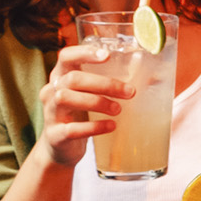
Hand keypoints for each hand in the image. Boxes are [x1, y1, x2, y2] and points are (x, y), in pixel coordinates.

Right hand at [36, 42, 131, 167]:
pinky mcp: (54, 135)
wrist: (60, 147)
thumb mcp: (87, 96)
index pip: (66, 56)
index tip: (107, 55)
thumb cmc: (79, 115)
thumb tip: (150, 78)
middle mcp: (51, 91)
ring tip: (118, 109)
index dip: (84, 53)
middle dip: (104, 84)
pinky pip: (72, 129)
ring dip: (97, 102)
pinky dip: (94, 127)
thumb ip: (106, 84)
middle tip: (130, 92)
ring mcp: (50, 113)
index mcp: (60, 77)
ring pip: (66, 99)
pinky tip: (111, 126)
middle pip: (73, 79)